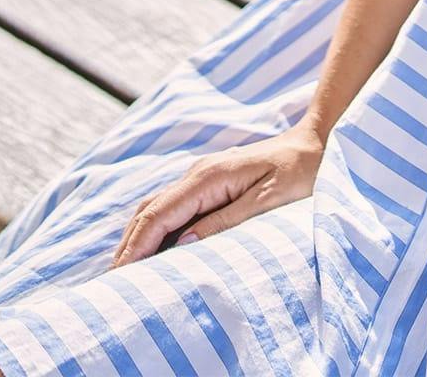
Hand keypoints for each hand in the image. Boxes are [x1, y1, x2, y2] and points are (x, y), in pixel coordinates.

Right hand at [110, 122, 328, 266]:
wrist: (315, 143)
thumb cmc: (299, 172)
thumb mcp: (269, 200)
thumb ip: (226, 220)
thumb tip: (183, 244)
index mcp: (209, 176)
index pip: (159, 213)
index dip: (136, 245)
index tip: (119, 275)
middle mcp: (198, 173)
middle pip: (149, 210)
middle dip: (129, 245)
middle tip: (111, 283)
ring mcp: (202, 176)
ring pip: (157, 207)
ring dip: (138, 237)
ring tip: (124, 272)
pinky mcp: (210, 183)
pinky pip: (173, 207)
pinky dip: (155, 228)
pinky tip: (152, 250)